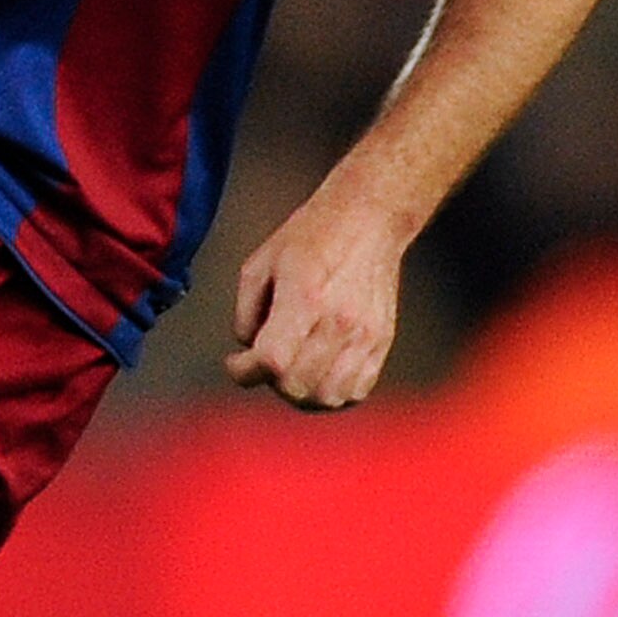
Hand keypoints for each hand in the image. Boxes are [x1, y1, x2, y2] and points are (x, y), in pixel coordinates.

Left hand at [224, 186, 404, 410]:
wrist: (367, 220)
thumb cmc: (311, 237)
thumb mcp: (260, 263)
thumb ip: (246, 312)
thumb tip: (249, 350)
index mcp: (304, 298)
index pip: (272, 360)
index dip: (244, 371)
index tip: (235, 363)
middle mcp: (337, 322)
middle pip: (297, 386)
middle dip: (270, 383)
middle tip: (263, 365)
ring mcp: (364, 335)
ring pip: (327, 397)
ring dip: (300, 395)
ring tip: (290, 374)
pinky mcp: (382, 341)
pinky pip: (356, 390)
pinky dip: (332, 395)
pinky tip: (317, 376)